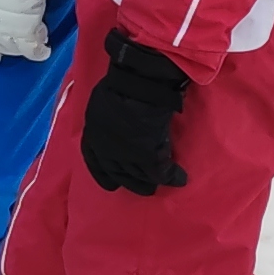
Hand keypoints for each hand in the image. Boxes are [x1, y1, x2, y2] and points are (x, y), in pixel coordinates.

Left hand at [81, 29, 190, 194]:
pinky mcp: (148, 157)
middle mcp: (106, 149)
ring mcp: (126, 155)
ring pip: (140, 177)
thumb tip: (117, 123)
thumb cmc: (121, 86)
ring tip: (164, 184)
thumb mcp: (103, 103)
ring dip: (153, 183)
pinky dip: (172, 177)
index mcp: (92, 134)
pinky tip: (180, 178)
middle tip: (144, 188)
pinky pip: (161, 173)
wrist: (138, 87)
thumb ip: (107, 118)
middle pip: (117, 173)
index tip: (111, 184)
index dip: (103, 174)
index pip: (94, 161)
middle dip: (130, 183)